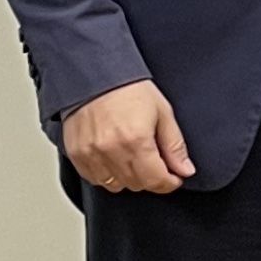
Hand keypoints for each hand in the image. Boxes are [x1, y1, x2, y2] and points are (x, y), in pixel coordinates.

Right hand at [62, 79, 191, 195]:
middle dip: (151, 177)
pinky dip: (107, 174)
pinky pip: (95, 179)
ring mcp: (91, 154)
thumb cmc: (128, 88)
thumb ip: (174, 145)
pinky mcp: (76, 154)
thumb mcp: (162, 112)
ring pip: (116, 185)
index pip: (156, 180)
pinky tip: (114, 157)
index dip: (169, 183)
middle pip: (137, 184)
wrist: (95, 74)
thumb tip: (185, 170)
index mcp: (136, 140)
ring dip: (128, 177)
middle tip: (155, 161)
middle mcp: (111, 150)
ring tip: (132, 156)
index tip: (174, 178)